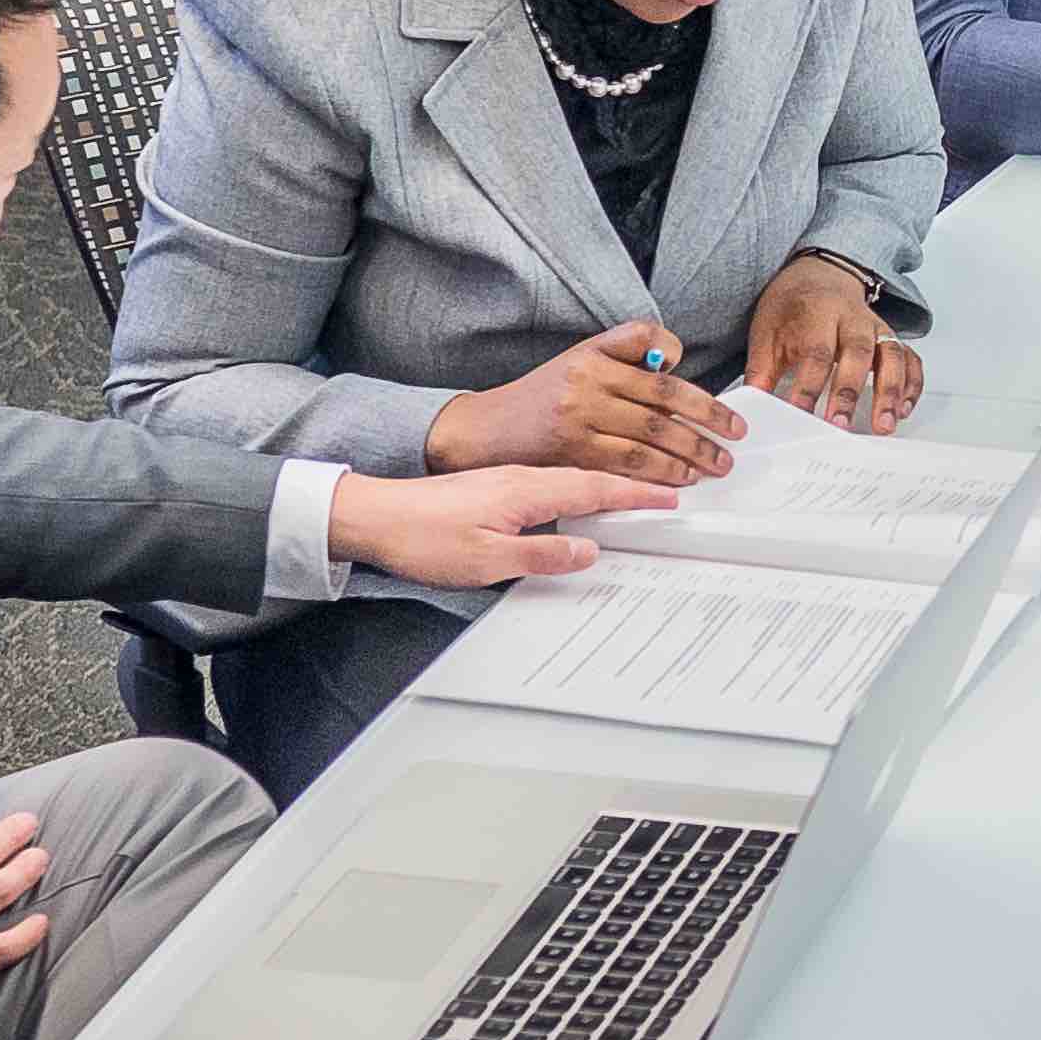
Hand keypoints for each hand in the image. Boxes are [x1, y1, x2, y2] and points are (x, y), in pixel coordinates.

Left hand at [328, 464, 678, 587]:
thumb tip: (588, 553)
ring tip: (635, 495)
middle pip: (589, 478)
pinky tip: (578, 500)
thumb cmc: (422, 538)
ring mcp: (506, 481)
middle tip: (667, 491)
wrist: (372, 516)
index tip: (668, 496)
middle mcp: (520, 478)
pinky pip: (550, 483)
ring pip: (570, 479)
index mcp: (526, 491)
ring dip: (606, 485)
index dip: (635, 495)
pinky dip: (577, 489)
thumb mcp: (486, 560)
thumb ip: (542, 556)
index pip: (595, 489)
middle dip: (632, 485)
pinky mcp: (492, 488)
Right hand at [424, 317, 741, 486]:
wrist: (486, 430)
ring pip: (648, 439)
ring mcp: (578, 422)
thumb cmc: (540, 396)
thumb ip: (627, 351)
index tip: (724, 413)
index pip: (656, 364)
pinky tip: (677, 480)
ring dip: (688, 456)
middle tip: (732, 440)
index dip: (694, 387)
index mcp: (592, 358)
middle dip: (706, 426)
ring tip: (712, 466)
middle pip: (662, 405)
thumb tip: (674, 360)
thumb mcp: (580, 358)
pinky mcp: (572, 456)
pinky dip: (657, 474)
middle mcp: (586, 386)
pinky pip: (626, 466)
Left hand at [743, 256, 921, 433]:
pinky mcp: (891, 337)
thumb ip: (761, 369)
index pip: (815, 352)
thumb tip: (752, 405)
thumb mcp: (767, 330)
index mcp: (816, 313)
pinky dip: (912, 384)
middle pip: (857, 353)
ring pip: (892, 355)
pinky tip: (904, 409)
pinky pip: (911, 358)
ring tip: (884, 424)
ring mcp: (876, 327)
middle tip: (840, 426)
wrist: (820, 273)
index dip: (808, 386)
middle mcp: (851, 318)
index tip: (799, 414)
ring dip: (891, 391)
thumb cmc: (793, 306)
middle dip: (849, 391)